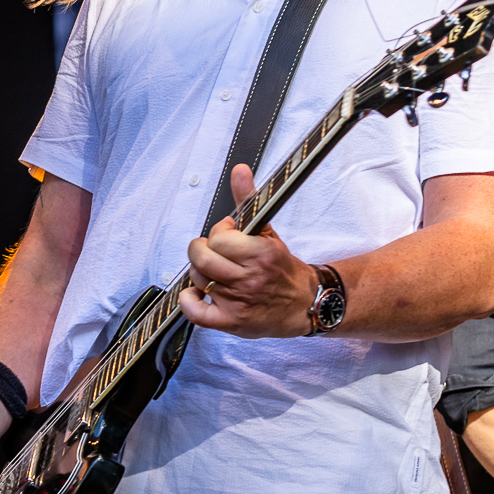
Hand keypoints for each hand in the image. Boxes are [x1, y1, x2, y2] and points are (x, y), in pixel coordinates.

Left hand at [180, 164, 317, 337]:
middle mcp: (249, 278)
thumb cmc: (281, 269)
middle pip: (203, 258)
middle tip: (213, 251)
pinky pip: (196, 313)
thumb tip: (239, 171)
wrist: (303, 304)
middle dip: (202, 250)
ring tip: (215, 271)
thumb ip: (249, 200)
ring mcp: (239, 302)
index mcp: (260, 254)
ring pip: (198, 279)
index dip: (219, 233)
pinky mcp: (232, 322)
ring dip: (201, 272)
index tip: (228, 235)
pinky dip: (189, 301)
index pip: (218, 238)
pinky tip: (197, 294)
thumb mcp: (268, 232)